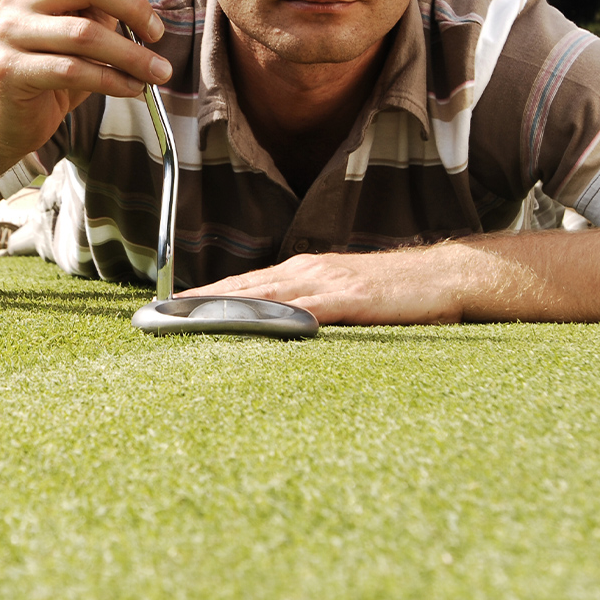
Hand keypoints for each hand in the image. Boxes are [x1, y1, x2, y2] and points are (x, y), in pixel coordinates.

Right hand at [0, 0, 171, 154]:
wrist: (10, 117)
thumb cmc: (54, 64)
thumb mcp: (83, 17)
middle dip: (134, 7)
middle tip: (158, 33)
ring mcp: (11, 33)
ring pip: (85, 34)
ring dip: (132, 55)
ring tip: (159, 72)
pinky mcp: (12, 70)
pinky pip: (74, 71)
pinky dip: (113, 81)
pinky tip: (133, 89)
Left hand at [186, 247, 470, 324]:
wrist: (446, 275)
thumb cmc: (395, 293)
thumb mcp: (341, 299)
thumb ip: (308, 310)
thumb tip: (275, 329)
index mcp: (301, 272)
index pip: (239, 286)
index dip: (198, 298)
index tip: (161, 311)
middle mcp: (305, 271)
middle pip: (239, 289)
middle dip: (193, 303)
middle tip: (153, 318)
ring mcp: (326, 282)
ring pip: (262, 295)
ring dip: (220, 308)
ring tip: (183, 321)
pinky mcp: (351, 297)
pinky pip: (305, 309)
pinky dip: (275, 317)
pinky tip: (251, 326)